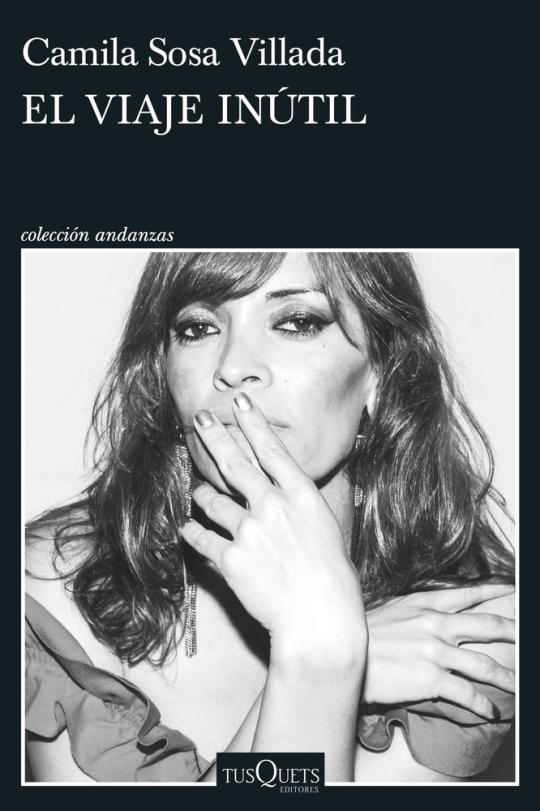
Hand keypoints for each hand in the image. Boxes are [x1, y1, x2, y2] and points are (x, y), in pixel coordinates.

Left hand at [180, 393, 366, 664]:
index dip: (254, 423)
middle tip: (200, 420)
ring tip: (197, 491)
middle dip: (215, 436)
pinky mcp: (230, 558)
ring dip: (202, 495)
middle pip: (235, 463)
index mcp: (302, 496)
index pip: (273, 449)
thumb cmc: (332, 577)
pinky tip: (187, 528)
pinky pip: (201, 538)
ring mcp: (249, 531)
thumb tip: (285, 491)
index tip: (240, 402)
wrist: (319, 618)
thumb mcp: (326, 528)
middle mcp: (273, 506)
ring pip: (212, 501)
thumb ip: (300, 505)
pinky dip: (193, 532)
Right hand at [363, 583, 514, 717]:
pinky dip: (482, 704)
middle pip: (488, 625)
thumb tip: (429, 613)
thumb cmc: (361, 633)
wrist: (340, 652)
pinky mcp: (431, 678)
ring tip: (517, 686)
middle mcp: (436, 623)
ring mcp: (435, 651)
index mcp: (425, 603)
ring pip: (485, 664)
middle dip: (513, 631)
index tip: (512, 590)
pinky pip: (467, 693)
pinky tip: (489, 711)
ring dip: (507, 677)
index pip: (469, 594)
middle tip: (525, 636)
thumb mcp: (391, 610)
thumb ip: (414, 610)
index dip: (494, 593)